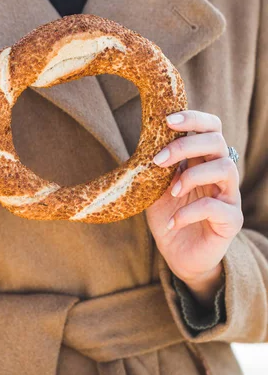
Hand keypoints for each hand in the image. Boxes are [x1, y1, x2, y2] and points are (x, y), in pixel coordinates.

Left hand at [145, 110, 242, 304]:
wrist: (178, 255)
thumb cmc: (168, 216)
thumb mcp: (155, 188)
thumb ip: (154, 166)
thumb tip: (142, 142)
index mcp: (203, 160)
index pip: (211, 128)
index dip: (194, 119)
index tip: (167, 121)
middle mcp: (220, 174)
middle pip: (217, 141)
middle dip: (186, 145)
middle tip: (159, 160)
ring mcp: (229, 195)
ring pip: (225, 168)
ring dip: (191, 176)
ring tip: (171, 192)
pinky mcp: (231, 220)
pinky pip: (216, 207)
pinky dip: (189, 212)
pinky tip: (172, 222)